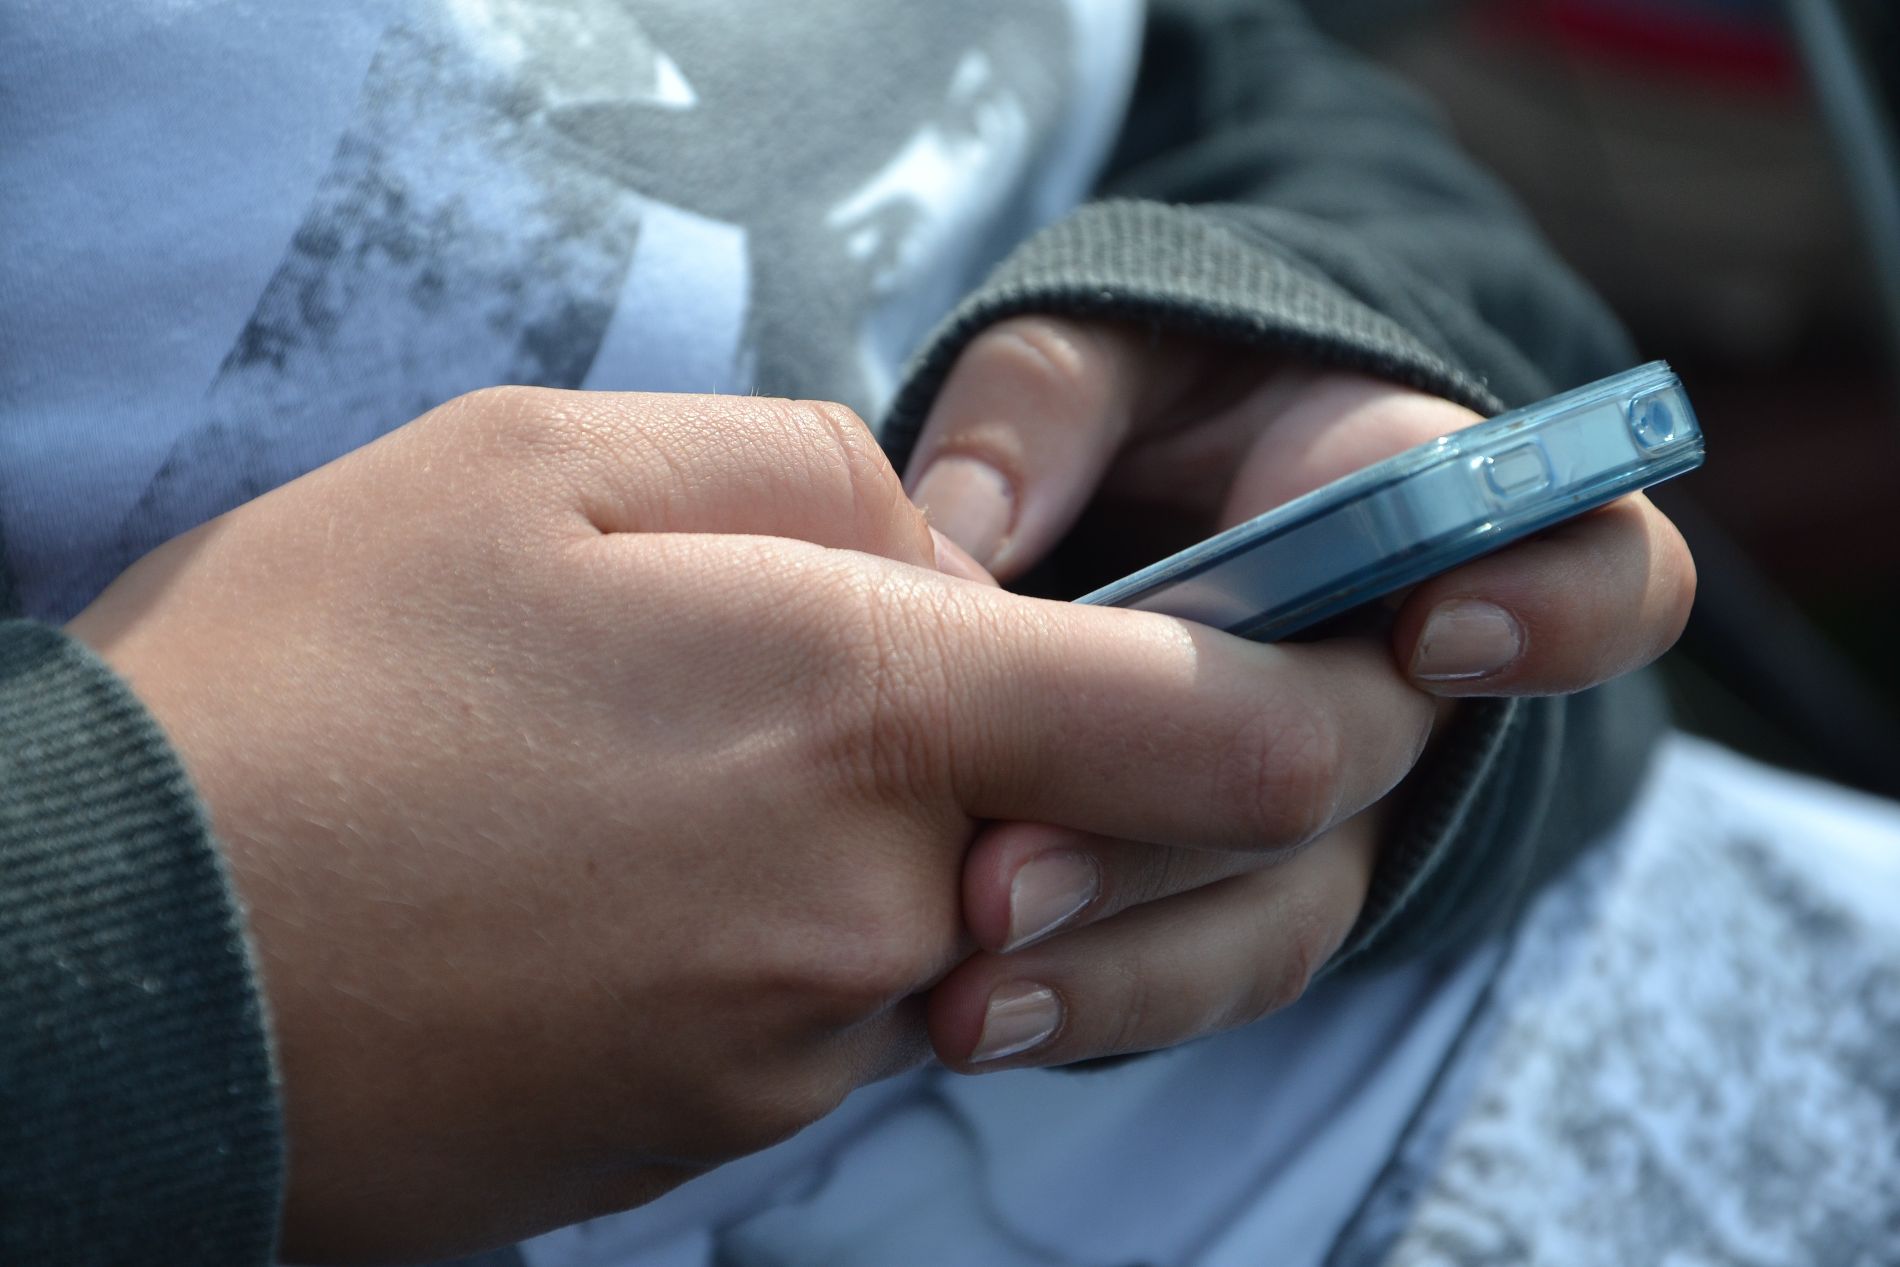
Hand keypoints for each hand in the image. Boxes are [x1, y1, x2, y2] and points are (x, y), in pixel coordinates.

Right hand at [69, 387, 1432, 1260]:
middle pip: (1074, 825)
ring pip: (936, 910)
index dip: (1307, 689)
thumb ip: (815, 479)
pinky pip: (827, 1002)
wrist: (114, 962)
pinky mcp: (715, 1129)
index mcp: (867, 705)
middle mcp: (877, 905)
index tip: (1321, 655)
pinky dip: (777, 925)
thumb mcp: (550, 461)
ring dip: (864, 831)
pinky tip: (607, 872)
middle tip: (814, 671)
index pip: (1225, 732)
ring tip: (650, 770)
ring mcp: (800, 1044)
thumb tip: (955, 561)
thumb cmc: (308, 678)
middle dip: (1016, 746)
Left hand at [907, 317, 1694, 1070]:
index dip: (1548, 610)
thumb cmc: (1137, 404)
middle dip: (1206, 829)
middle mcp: (1399, 685)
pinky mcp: (1237, 886)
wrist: (1131, 503)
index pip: (1582, 563)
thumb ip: (1044, 404)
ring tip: (972, 990)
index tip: (1440, 634)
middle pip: (1374, 781)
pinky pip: (1199, 969)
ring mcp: (1328, 807)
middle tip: (1024, 871)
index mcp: (1411, 513)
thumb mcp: (1092, 352)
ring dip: (1131, 956)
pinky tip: (969, 1015)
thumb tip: (963, 529)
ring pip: (1283, 912)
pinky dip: (1091, 999)